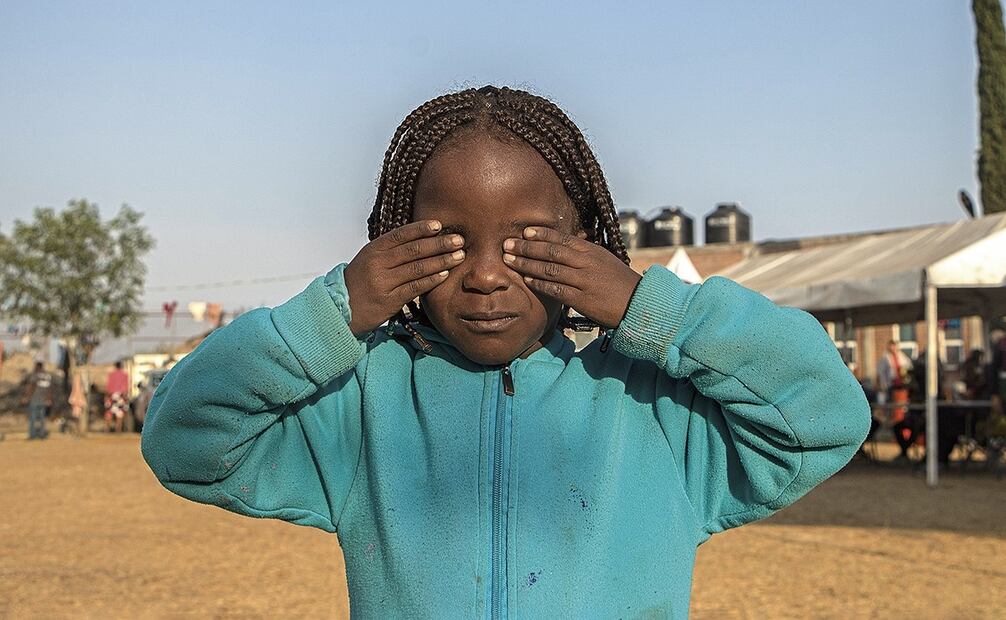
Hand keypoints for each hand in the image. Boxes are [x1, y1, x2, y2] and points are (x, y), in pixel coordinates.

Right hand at [343, 220, 464, 335]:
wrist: (342, 308)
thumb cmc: (360, 282)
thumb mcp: (370, 260)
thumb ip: (391, 250)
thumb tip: (421, 238)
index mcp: (374, 249)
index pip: (401, 234)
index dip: (421, 228)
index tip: (439, 224)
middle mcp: (378, 263)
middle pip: (414, 250)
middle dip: (439, 244)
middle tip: (459, 240)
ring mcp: (384, 282)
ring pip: (418, 268)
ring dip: (441, 261)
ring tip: (459, 256)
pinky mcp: (390, 300)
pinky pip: (415, 287)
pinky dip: (432, 280)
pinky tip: (445, 274)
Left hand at [502, 226, 641, 329]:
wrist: (638, 303)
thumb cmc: (619, 282)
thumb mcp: (604, 260)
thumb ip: (585, 253)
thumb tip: (566, 245)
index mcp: (591, 251)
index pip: (562, 238)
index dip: (542, 234)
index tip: (525, 231)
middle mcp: (586, 262)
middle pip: (551, 251)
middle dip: (527, 246)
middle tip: (507, 243)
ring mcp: (583, 280)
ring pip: (550, 268)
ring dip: (527, 263)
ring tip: (509, 260)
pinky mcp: (581, 299)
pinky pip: (556, 289)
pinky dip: (540, 283)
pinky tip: (526, 280)